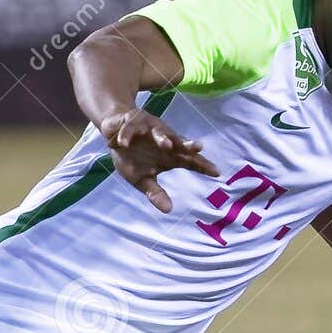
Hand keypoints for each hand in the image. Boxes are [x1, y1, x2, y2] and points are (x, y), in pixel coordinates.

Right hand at [99, 107, 218, 212]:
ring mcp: (149, 129)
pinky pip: (130, 129)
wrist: (114, 132)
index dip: (203, 166)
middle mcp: (164, 140)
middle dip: (188, 145)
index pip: (190, 161)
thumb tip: (168, 210)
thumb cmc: (133, 156)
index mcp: (169, 155)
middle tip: (198, 148)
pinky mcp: (132, 122)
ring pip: (159, 132)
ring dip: (162, 137)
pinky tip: (124, 143)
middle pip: (179, 143)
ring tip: (164, 145)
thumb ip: (155, 192)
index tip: (217, 173)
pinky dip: (127, 135)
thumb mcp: (142, 179)